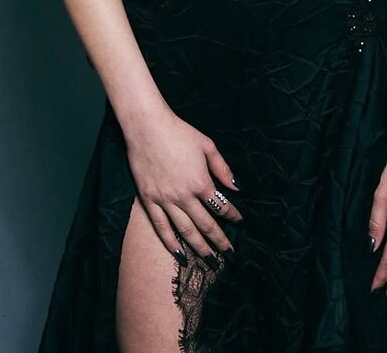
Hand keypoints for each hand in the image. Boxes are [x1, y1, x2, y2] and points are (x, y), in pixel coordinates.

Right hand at [124, 106, 243, 266]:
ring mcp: (165, 200)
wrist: (147, 127)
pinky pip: (161, 227)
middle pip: (205, 224)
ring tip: (209, 260)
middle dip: (219, 240)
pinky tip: (179, 254)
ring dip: (199, 247)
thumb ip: (222, 168)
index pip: (220, 206)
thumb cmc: (179, 132)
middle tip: (228, 253)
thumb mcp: (207, 145)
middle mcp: (184, 196)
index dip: (232, 215)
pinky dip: (170, 242)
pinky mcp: (149, 200)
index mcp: (201, 182)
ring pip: (185, 230)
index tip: (239, 222)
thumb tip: (236, 187)